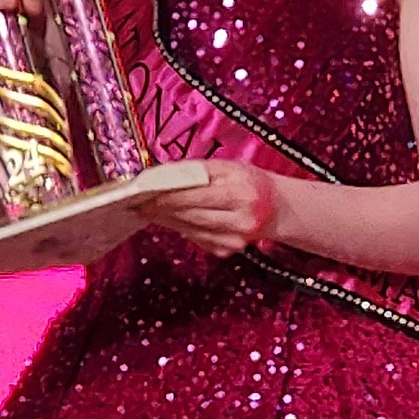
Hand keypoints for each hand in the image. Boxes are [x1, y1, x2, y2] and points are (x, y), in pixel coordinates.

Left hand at [143, 159, 278, 257]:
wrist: (277, 208)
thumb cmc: (250, 182)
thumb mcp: (229, 167)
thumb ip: (197, 171)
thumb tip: (163, 175)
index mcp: (240, 191)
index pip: (195, 195)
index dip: (167, 196)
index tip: (145, 193)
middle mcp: (240, 218)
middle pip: (190, 215)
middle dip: (162, 209)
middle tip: (140, 204)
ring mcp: (236, 238)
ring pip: (191, 229)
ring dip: (167, 220)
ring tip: (149, 211)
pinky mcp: (229, 250)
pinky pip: (197, 239)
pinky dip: (182, 228)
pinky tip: (170, 220)